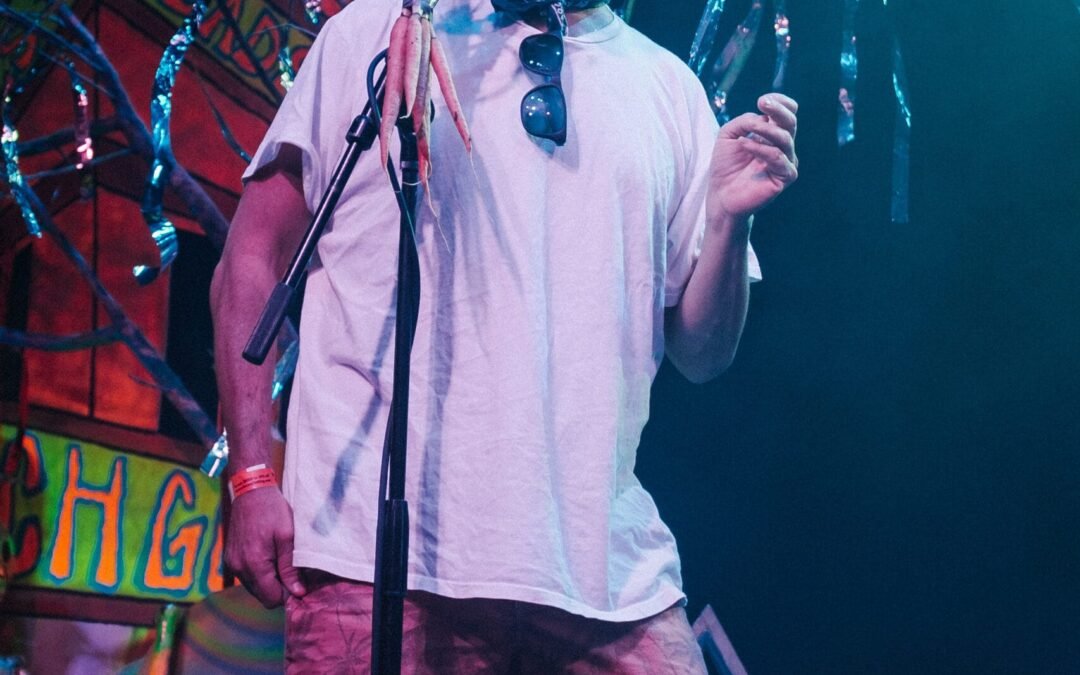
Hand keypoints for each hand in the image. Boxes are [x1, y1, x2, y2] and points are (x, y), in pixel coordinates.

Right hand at [224, 487, 305, 607]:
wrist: (251, 491)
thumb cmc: (272, 511)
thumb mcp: (287, 537)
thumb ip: (290, 567)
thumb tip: (298, 592)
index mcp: (254, 564)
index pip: (271, 599)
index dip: (288, 595)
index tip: (300, 583)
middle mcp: (239, 568)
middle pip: (262, 596)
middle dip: (279, 588)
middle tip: (292, 570)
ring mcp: (232, 563)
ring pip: (254, 587)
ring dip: (269, 580)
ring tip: (281, 560)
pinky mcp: (230, 557)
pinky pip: (246, 576)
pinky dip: (259, 572)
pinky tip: (269, 555)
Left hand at [708, 94, 798, 221]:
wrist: (721, 194)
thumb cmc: (726, 165)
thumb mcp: (729, 135)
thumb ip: (744, 121)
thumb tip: (761, 116)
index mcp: (773, 134)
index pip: (788, 113)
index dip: (781, 103)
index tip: (763, 100)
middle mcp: (783, 146)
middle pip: (790, 122)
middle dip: (777, 109)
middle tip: (762, 102)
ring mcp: (786, 161)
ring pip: (785, 138)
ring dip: (765, 130)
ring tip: (745, 131)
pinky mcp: (785, 177)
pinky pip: (778, 157)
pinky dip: (760, 148)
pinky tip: (743, 145)